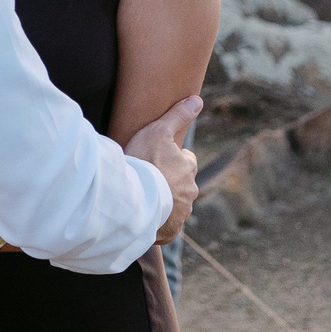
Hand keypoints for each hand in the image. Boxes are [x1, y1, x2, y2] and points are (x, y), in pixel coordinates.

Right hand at [129, 95, 200, 244]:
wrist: (133, 199)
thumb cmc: (144, 162)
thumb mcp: (158, 131)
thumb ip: (178, 115)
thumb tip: (197, 100)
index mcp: (188, 169)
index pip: (187, 161)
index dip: (173, 159)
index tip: (159, 159)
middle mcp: (190, 192)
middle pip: (182, 185)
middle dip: (170, 182)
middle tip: (148, 178)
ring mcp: (181, 214)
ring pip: (175, 205)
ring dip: (164, 202)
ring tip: (143, 198)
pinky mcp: (170, 231)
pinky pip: (166, 227)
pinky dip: (158, 222)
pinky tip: (143, 217)